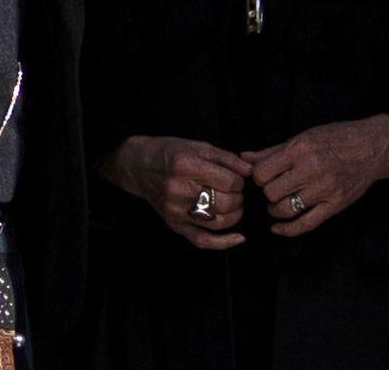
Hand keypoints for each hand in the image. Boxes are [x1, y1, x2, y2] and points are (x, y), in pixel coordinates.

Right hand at [99, 135, 251, 249]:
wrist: (137, 166)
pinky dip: (224, 242)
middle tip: (234, 190)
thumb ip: (226, 158)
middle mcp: (178, 189)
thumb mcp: (197, 146)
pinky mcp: (174, 224)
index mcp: (185, 166)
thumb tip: (251, 171)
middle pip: (226, 203)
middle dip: (238, 197)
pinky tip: (239, 237)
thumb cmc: (169, 153)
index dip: (240, 180)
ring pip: (219, 222)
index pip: (229, 182)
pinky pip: (202, 240)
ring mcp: (175, 210)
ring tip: (233, 204)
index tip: (235, 177)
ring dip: (235, 214)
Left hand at [242, 114, 388, 236]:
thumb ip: (271, 151)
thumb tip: (244, 158)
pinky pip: (307, 223)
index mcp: (299, 151)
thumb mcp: (301, 137)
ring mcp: (324, 190)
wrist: (372, 147)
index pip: (262, 172)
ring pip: (285, 209)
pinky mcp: (336, 204)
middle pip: (271, 192)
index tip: (263, 176)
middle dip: (267, 192)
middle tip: (272, 188)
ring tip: (276, 204)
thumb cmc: (335, 138)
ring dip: (275, 209)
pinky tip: (277, 228)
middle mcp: (311, 171)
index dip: (257, 176)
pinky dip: (288, 229)